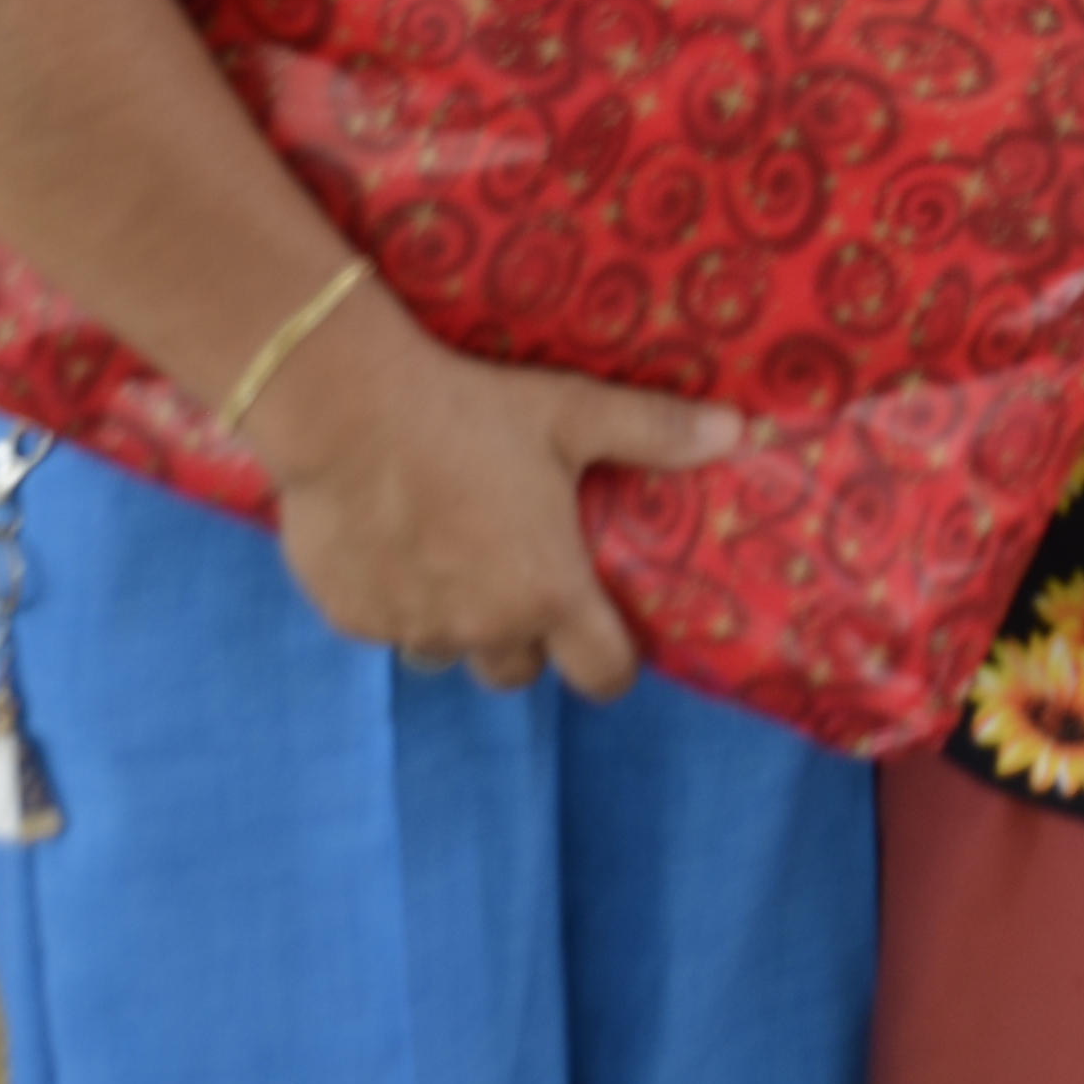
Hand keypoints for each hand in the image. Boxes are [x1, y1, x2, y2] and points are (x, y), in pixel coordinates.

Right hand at [247, 290, 741, 695]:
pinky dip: (394, 600)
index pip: (601, 675)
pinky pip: (386, 626)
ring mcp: (413, 627)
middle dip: (525, 638)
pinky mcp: (351, 617)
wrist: (348, 408)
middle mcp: (483, 627)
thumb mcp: (571, 412)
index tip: (606, 638)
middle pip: (518, 672)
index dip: (611, 665)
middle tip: (519, 577)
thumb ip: (654, 430)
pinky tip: (392, 541)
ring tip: (450, 555)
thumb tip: (736, 430)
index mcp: (548, 592)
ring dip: (455, 622)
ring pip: (445, 652)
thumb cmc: (470, 410)